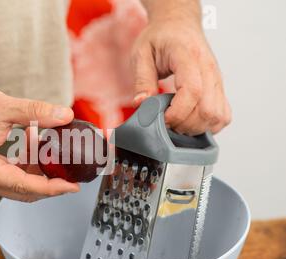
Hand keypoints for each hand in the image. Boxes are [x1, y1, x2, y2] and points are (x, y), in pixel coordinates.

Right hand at [0, 82, 79, 201]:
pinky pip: (12, 175)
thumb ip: (36, 112)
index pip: (24, 185)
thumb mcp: (3, 106)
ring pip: (20, 184)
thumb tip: (65, 116)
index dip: (52, 187)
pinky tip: (30, 142)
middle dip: (49, 181)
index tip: (72, 186)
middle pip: (24, 191)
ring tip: (45, 142)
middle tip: (70, 170)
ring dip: (37, 168)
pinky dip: (27, 163)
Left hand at [132, 17, 230, 134]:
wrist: (178, 24)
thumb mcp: (141, 53)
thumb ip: (142, 79)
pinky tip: (190, 121)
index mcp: (188, 56)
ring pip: (218, 116)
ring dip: (196, 127)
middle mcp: (208, 68)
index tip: (161, 119)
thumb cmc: (161, 37)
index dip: (177, 112)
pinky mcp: (219, 88)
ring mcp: (217, 79)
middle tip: (167, 122)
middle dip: (185, 124)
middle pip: (208, 109)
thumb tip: (142, 104)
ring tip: (177, 121)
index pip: (192, 91)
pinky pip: (223, 115)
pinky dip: (208, 125)